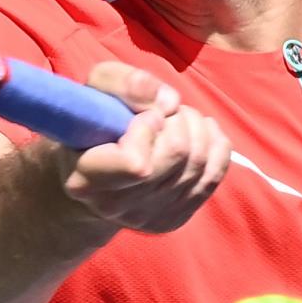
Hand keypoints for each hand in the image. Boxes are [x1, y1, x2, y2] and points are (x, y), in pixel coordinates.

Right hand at [58, 62, 232, 233]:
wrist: (94, 170)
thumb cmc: (93, 123)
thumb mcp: (95, 90)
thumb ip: (124, 83)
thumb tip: (169, 102)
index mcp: (86, 179)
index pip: (137, 165)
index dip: (147, 128)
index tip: (142, 116)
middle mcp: (115, 207)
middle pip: (177, 154)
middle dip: (176, 119)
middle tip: (160, 112)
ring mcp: (147, 218)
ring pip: (199, 161)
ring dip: (194, 126)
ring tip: (173, 121)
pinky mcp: (174, 219)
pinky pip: (215, 173)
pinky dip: (214, 143)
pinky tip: (195, 134)